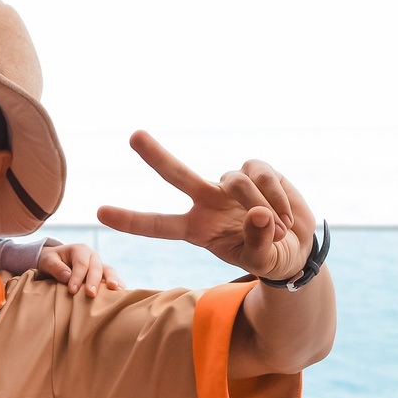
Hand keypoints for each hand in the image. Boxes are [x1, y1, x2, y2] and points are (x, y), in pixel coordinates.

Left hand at [35, 241, 123, 296]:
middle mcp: (92, 256)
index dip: (77, 277)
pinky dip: (118, 285)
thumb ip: (55, 267)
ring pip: (109, 271)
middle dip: (94, 281)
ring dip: (112, 280)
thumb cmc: (51, 261)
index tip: (72, 290)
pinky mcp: (103, 275)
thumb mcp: (47, 261)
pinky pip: (112, 279)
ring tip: (115, 289)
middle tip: (90, 294)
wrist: (56, 261)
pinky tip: (121, 295)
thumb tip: (67, 277)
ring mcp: (99, 265)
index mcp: (80, 250)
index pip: (81, 263)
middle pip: (96, 267)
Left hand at [97, 130, 315, 281]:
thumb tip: (257, 213)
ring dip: (262, 206)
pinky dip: (276, 197)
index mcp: (197, 228)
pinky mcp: (256, 169)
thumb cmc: (270, 257)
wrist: (297, 246)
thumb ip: (257, 242)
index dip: (131, 219)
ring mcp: (230, 183)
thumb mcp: (262, 261)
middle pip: (177, 174)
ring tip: (279, 230)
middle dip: (155, 155)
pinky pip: (262, 175)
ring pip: (237, 183)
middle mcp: (208, 201)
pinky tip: (287, 217)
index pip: (158, 224)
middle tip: (133, 136)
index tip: (101, 212)